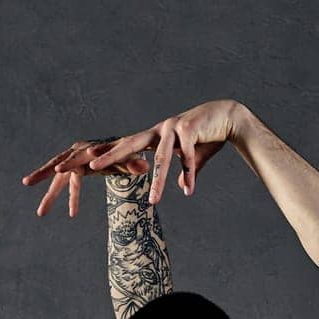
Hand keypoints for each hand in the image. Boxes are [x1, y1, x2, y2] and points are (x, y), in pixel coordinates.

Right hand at [21, 137, 149, 217]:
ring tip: (40, 214)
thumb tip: (144, 167)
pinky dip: (59, 197)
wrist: (121, 148)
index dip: (67, 164)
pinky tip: (54, 212)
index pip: (74, 158)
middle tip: (27, 182)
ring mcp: (73, 163)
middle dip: (42, 174)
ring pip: (56, 179)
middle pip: (56, 165)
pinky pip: (64, 185)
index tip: (58, 170)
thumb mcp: (129, 159)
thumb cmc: (125, 153)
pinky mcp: (73, 171)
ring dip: (48, 195)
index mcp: (87, 149)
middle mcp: (76, 154)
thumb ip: (134, 163)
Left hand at [86, 100, 241, 205]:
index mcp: (154, 136)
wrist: (230, 117)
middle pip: (130, 144)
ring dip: (158, 182)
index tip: (88, 159)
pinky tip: (188, 190)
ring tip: (154, 202)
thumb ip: (186, 171)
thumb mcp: (192, 158)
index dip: (107, 152)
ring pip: (161, 159)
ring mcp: (174, 128)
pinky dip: (189, 173)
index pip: (126, 145)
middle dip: (111, 156)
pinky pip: (187, 157)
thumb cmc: (208, 136)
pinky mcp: (190, 129)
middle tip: (91, 166)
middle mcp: (160, 130)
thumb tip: (182, 185)